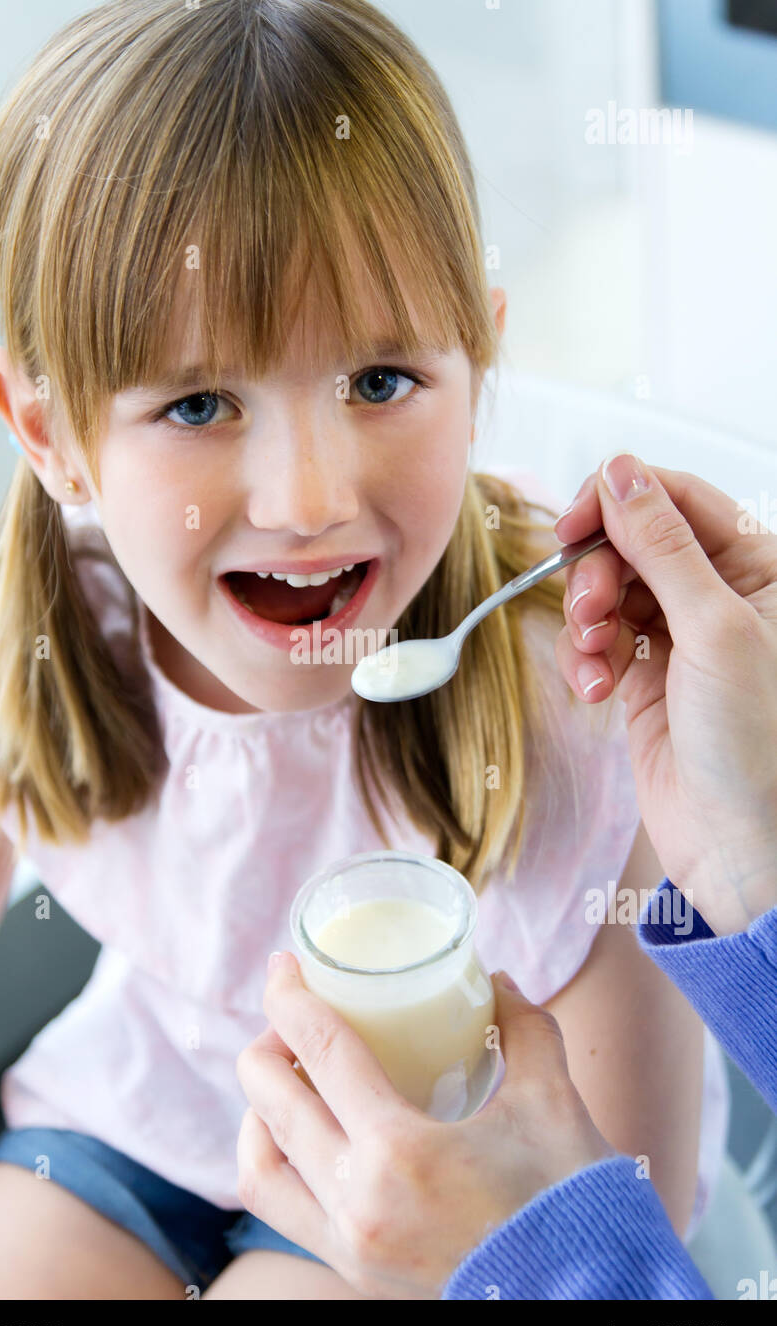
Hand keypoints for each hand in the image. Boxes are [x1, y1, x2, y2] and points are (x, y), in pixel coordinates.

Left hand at [236, 953, 612, 1299]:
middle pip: (271, 1104)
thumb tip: (500, 982)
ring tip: (286, 1077)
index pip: (321, 1054)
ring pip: (259, 1166)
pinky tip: (300, 1133)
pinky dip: (272, 1160)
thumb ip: (524, 1029)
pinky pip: (282, 1208)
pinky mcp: (354, 1270)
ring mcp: (349, 1245)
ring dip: (258, 1110)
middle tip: (291, 1016)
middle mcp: (358, 1203)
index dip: (290, 999)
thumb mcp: (551, 1100)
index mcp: (400, 1153)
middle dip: (267, 1045)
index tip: (282, 965)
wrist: (588, 1298)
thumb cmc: (570, 1203)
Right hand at [554, 455, 776, 934]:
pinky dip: (582, 658)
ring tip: (595, 664)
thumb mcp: (716, 629)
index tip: (573, 527)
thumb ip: (664, 546)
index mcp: (759, 565)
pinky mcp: (645, 675)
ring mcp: (680, 635)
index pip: (675, 498)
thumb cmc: (757, 745)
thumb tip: (622, 472)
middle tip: (590, 615)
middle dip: (597, 573)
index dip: (618, 501)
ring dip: (585, 621)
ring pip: (606, 589)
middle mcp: (720, 593)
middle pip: (631, 541)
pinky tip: (594, 690)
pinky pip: (595, 639)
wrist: (741, 847)